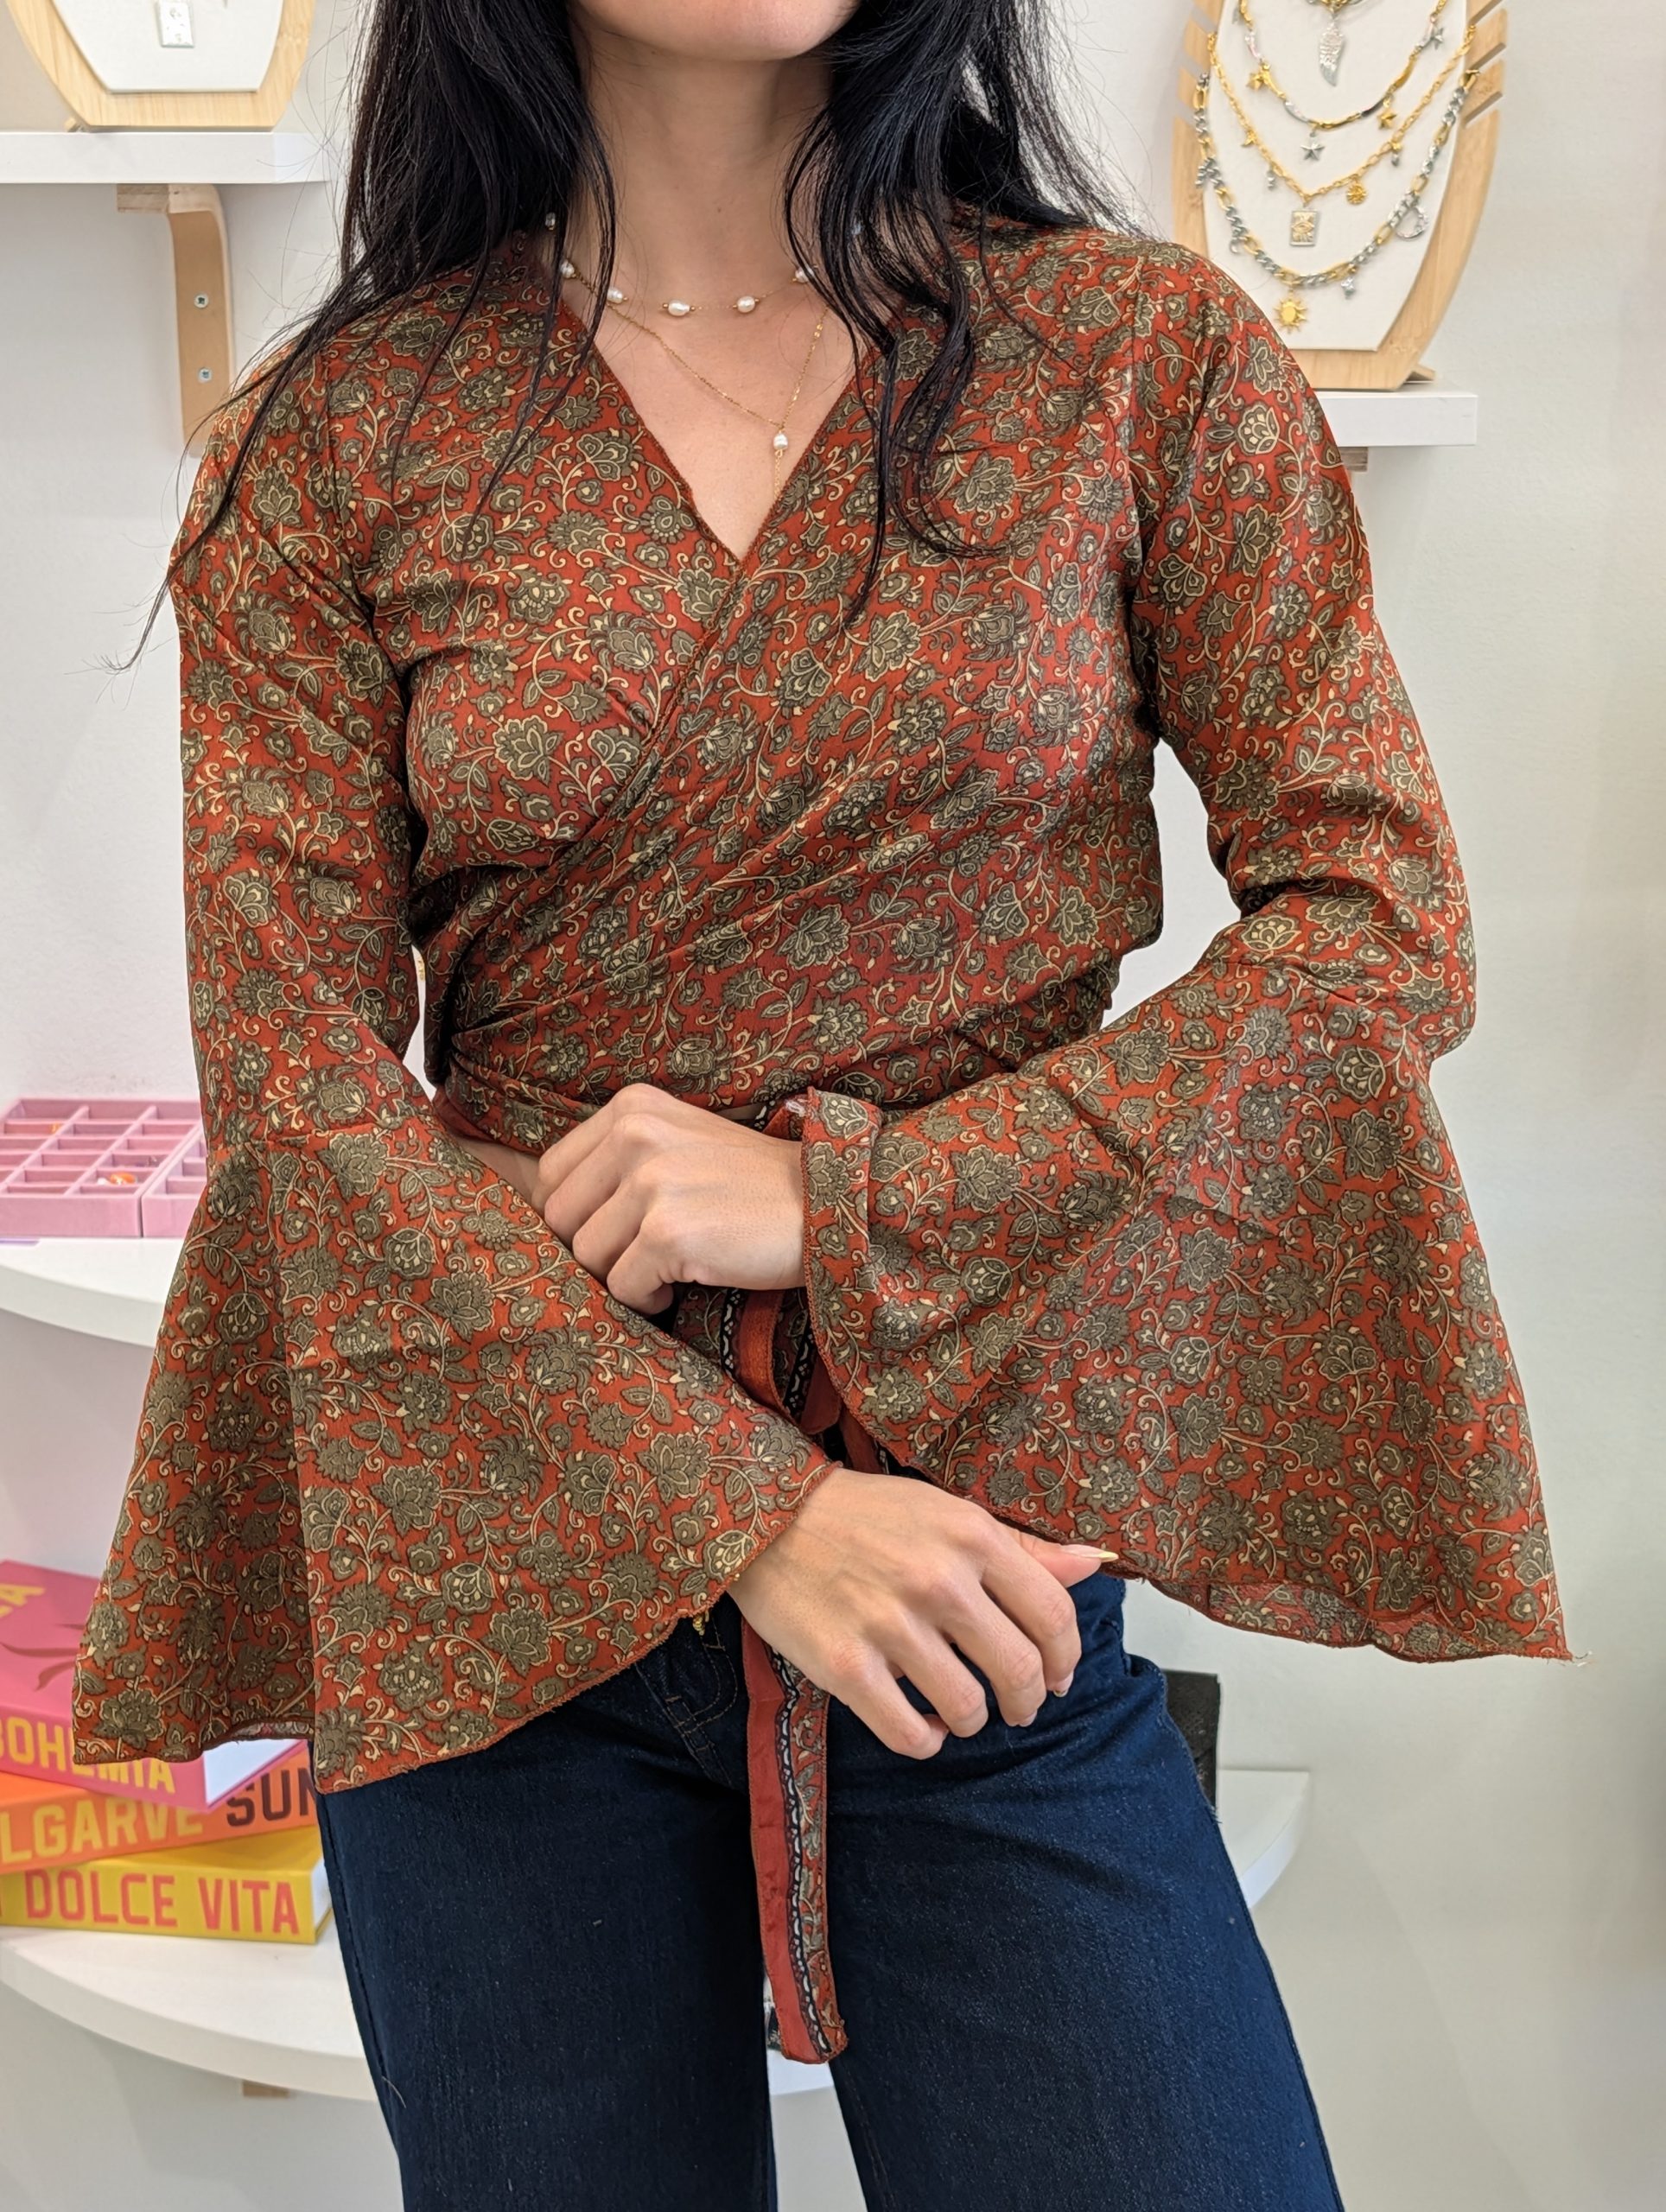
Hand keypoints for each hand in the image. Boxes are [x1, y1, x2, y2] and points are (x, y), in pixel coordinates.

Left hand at [452, 1083, 804, 1315]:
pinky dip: (651, 1299)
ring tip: (673, 1265)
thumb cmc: (752, 1186)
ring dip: (625, 1275)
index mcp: (631, 1107)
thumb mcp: (679, 1142)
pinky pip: (624, 1288)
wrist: (831, 1205)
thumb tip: (534, 1205)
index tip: (620, 1232)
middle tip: (647, 1255)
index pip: (550, 1177)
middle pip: (559, 1221)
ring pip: (586, 1258)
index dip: (577, 1218)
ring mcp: (653, 1182)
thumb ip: (616, 1159)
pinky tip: (689, 1282)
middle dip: (597, 1250)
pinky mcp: (671, 1232)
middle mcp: (636, 1134)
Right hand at [728, 1466, 1108, 1756]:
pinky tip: (921, 1725)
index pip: (1053, 1614)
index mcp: (970, 1536)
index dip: (1066, 1657)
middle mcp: (939, 1581)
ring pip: (969, 1709)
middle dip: (1028, 1701)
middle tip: (1016, 1707)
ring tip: (960, 1710)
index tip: (1057, 1675)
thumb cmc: (863, 1514)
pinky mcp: (847, 1667)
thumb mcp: (947, 1513)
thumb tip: (1094, 1563)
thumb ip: (1021, 1546)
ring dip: (973, 1720)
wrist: (768, 1516)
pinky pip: (910, 1734)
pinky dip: (925, 1741)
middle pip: (1020, 1671)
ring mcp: (891, 1626)